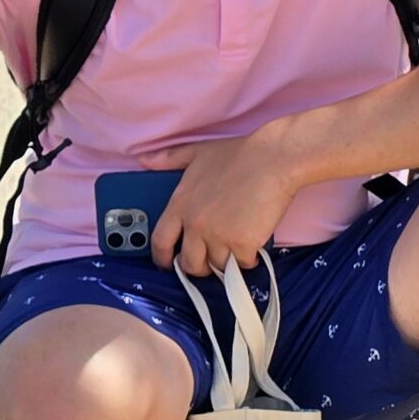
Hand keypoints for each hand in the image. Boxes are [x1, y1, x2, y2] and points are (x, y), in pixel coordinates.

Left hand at [141, 130, 300, 277]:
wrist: (273, 159)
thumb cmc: (238, 154)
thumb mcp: (197, 152)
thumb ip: (169, 159)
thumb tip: (145, 160)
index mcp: (181, 204)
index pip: (160, 241)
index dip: (162, 258)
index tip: (168, 263)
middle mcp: (195, 224)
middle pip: (189, 263)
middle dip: (197, 267)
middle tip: (207, 262)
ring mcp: (219, 236)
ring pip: (217, 266)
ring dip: (225, 262)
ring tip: (233, 250)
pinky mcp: (243, 243)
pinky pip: (242, 263)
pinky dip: (247, 259)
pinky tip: (252, 247)